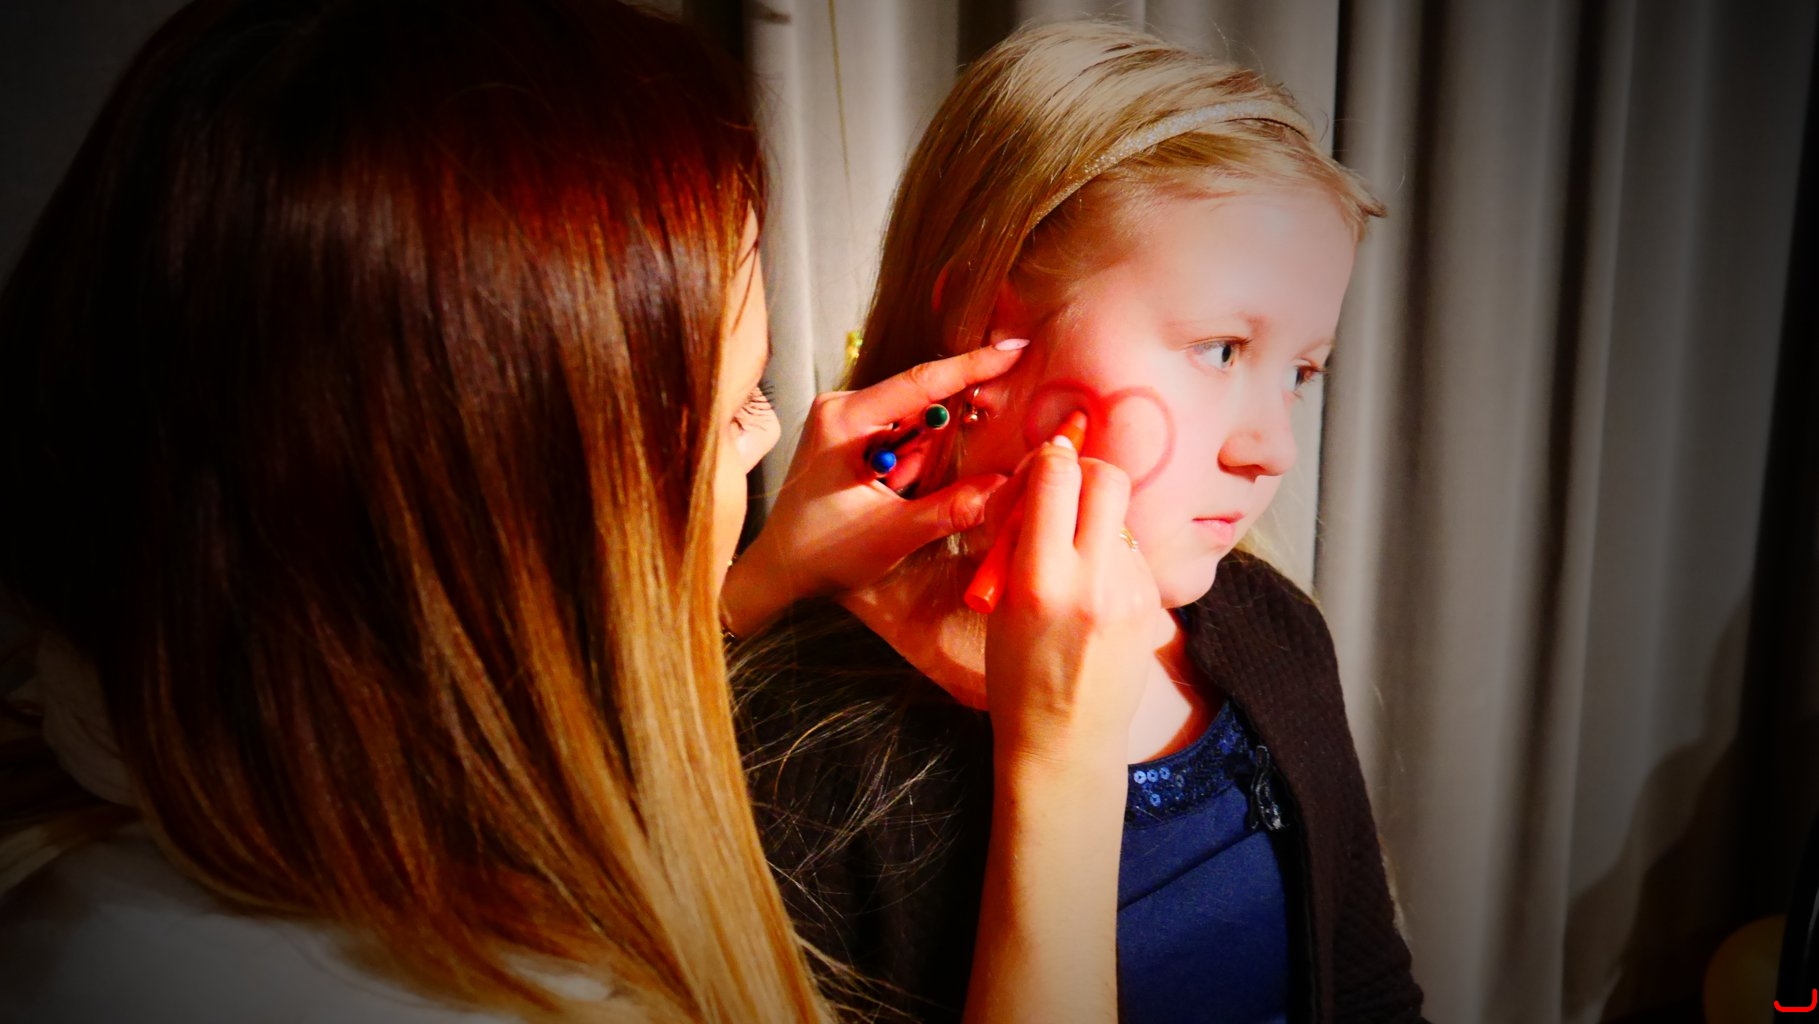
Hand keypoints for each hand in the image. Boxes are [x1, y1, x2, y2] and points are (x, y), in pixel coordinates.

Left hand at [722, 341, 1027, 635]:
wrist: (780, 570)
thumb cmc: (821, 552)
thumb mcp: (892, 536)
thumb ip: (949, 510)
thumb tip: (1003, 487)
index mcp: (843, 420)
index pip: (919, 384)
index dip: (972, 367)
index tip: (1015, 349)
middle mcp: (841, 408)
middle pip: (920, 401)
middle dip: (953, 426)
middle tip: (976, 443)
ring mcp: (843, 420)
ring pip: (913, 422)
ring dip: (929, 453)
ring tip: (907, 493)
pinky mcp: (849, 437)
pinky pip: (900, 437)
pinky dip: (916, 460)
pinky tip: (902, 490)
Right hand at [983, 430, 1158, 762]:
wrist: (1067, 740)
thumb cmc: (1017, 676)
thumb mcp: (1001, 605)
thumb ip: (1021, 540)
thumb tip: (1045, 480)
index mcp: (1040, 580)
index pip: (1056, 476)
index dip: (1048, 460)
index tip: (1041, 468)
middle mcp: (1093, 579)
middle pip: (1107, 476)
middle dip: (1084, 471)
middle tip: (1065, 491)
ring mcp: (1132, 591)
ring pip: (1120, 515)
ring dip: (1095, 517)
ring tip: (1072, 556)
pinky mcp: (1154, 604)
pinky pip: (1132, 553)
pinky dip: (1110, 554)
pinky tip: (1094, 589)